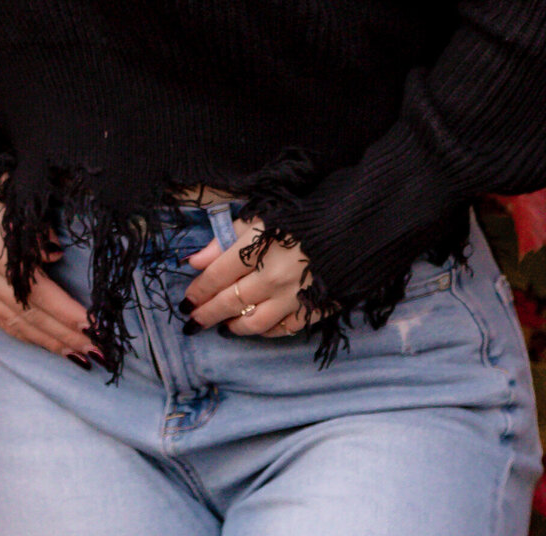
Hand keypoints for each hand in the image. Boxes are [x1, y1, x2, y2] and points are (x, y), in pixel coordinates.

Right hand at [0, 168, 98, 362]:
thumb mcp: (20, 201)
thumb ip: (39, 235)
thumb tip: (56, 260)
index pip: (39, 292)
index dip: (66, 312)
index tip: (94, 326)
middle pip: (28, 316)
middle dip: (63, 335)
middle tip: (94, 351)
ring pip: (12, 324)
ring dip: (45, 342)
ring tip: (73, 353)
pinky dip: (21, 335)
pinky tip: (41, 342)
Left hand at [180, 216, 316, 336]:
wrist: (358, 224)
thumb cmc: (306, 213)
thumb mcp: (263, 215)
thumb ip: (226, 238)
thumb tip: (194, 260)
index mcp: (257, 249)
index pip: (217, 276)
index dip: (198, 290)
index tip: (186, 300)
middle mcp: (271, 278)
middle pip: (230, 302)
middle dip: (207, 313)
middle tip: (193, 322)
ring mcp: (293, 298)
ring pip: (254, 322)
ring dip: (234, 326)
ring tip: (223, 326)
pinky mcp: (314, 310)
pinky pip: (284, 329)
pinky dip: (267, 331)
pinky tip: (257, 328)